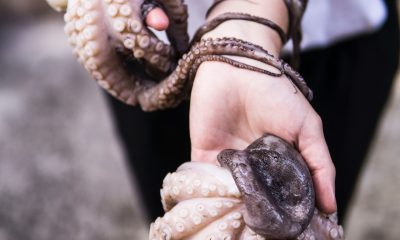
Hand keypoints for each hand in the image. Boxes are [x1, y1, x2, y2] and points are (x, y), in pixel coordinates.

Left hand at [145, 5, 336, 214]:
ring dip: (238, 209)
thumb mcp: (308, 128)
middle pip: (259, 199)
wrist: (236, 66)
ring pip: (233, 195)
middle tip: (268, 233)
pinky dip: (211, 196)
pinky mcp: (205, 155)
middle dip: (263, 215)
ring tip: (245, 226)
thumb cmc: (276, 92)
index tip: (296, 230)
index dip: (292, 212)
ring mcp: (230, 161)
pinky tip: (220, 211)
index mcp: (280, 160)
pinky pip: (206, 182)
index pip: (286, 194)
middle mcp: (255, 164)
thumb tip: (330, 207)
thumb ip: (320, 166)